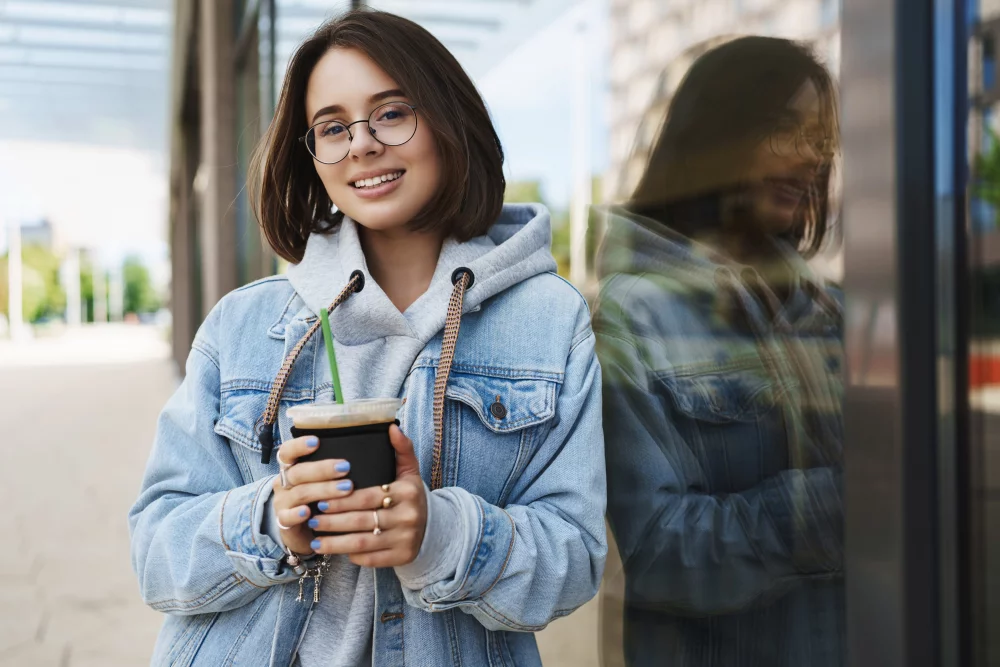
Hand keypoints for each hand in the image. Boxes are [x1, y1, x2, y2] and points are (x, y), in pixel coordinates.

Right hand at [270, 435, 354, 554]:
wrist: (303, 531)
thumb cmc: (317, 499)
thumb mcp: (320, 481)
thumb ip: (332, 468)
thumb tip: (360, 453)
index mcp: (290, 468)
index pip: (287, 452)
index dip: (299, 445)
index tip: (316, 441)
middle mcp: (283, 483)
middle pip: (298, 472)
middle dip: (322, 469)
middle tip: (345, 467)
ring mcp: (281, 503)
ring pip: (300, 493)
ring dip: (324, 490)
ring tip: (347, 488)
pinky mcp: (283, 522)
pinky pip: (287, 517)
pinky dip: (297, 514)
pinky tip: (308, 512)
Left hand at [307, 425, 427, 567]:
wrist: (433, 528)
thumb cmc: (411, 496)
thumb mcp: (409, 471)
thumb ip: (401, 448)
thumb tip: (390, 427)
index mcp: (407, 492)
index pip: (367, 496)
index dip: (341, 500)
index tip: (320, 500)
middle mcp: (408, 516)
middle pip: (361, 520)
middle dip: (332, 522)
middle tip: (312, 518)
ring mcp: (405, 539)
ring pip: (362, 543)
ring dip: (335, 543)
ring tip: (315, 539)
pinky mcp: (402, 557)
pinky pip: (370, 559)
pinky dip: (350, 556)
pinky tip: (334, 551)